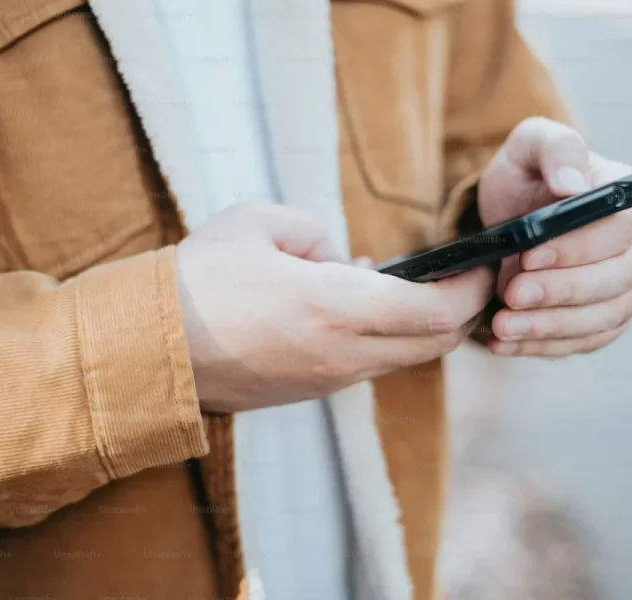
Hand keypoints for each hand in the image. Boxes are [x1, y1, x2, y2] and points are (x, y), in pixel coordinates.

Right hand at [175, 203, 493, 411]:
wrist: (149, 349)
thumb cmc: (199, 279)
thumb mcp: (257, 223)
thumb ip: (316, 232)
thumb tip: (341, 259)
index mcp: (333, 305)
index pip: (435, 310)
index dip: (471, 289)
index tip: (482, 265)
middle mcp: (341, 353)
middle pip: (434, 344)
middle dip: (461, 312)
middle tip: (463, 278)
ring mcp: (327, 380)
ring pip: (402, 358)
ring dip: (419, 326)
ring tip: (406, 286)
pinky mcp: (309, 392)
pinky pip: (367, 366)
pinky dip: (384, 339)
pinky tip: (360, 310)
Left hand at [477, 117, 631, 356]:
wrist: (512, 217)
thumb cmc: (527, 176)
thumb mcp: (530, 147)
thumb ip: (556, 150)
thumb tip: (573, 185)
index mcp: (630, 199)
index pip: (621, 228)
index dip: (578, 247)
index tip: (528, 256)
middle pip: (618, 279)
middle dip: (561, 291)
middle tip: (511, 295)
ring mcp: (627, 287)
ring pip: (605, 317)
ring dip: (551, 327)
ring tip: (502, 325)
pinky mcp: (605, 319)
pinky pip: (586, 342)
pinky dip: (545, 347)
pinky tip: (506, 345)